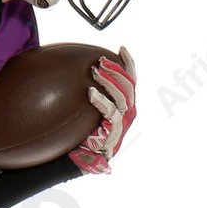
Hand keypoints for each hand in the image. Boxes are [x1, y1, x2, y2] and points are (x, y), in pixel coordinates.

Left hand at [69, 48, 135, 174]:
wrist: (79, 159)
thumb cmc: (82, 133)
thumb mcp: (87, 109)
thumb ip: (90, 93)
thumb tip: (76, 70)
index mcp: (125, 104)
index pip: (130, 80)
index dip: (128, 64)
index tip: (121, 48)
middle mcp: (128, 112)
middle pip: (128, 85)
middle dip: (116, 70)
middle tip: (101, 60)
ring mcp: (123, 123)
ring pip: (122, 96)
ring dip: (109, 80)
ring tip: (96, 70)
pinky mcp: (115, 133)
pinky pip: (111, 112)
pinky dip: (101, 100)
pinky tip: (90, 92)